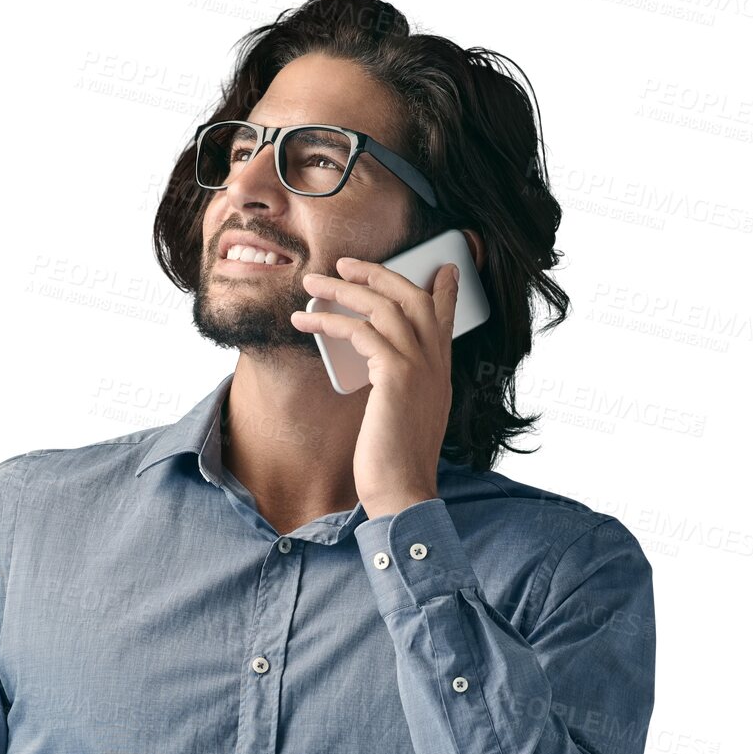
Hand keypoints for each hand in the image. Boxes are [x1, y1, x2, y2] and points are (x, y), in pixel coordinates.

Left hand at [289, 256, 458, 517]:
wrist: (403, 490)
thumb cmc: (396, 459)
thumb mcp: (406, 414)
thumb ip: (402, 384)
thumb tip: (381, 367)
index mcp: (441, 371)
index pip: (445, 317)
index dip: (442, 289)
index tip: (441, 267)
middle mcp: (436, 363)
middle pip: (413, 297)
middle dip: (379, 274)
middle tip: (347, 264)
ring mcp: (419, 366)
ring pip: (384, 307)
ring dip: (344, 289)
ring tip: (314, 283)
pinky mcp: (396, 375)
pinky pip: (361, 332)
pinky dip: (331, 320)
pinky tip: (307, 320)